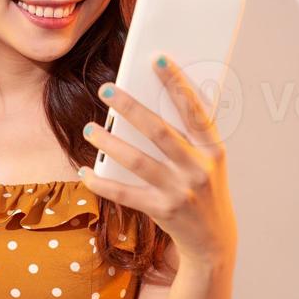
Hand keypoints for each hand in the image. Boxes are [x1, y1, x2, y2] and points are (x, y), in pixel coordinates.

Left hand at [79, 53, 236, 265]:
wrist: (213, 241)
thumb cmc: (205, 189)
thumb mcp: (208, 160)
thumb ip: (188, 135)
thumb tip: (153, 98)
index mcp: (214, 149)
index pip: (195, 109)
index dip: (177, 83)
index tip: (158, 58)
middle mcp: (199, 169)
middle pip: (159, 131)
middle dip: (130, 108)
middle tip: (106, 89)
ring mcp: (181, 191)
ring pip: (138, 161)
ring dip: (110, 143)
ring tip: (89, 129)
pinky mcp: (163, 211)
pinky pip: (126, 194)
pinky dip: (102, 183)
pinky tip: (84, 171)